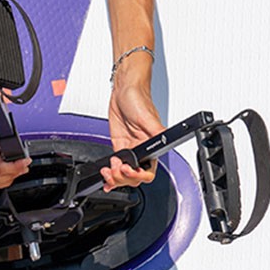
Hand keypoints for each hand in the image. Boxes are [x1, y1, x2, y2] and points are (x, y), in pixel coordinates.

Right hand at [0, 90, 31, 189]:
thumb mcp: (0, 122)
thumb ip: (9, 137)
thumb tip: (19, 151)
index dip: (15, 168)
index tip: (26, 162)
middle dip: (10, 177)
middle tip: (22, 167)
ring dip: (6, 179)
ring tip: (18, 169)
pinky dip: (1, 176)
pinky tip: (9, 169)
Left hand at [102, 72, 165, 191]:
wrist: (124, 90)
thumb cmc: (138, 98)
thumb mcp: (147, 116)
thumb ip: (157, 131)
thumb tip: (164, 141)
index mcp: (152, 146)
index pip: (148, 171)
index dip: (137, 175)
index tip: (127, 169)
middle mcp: (141, 150)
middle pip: (135, 178)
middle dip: (123, 178)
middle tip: (115, 169)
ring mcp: (129, 150)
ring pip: (124, 175)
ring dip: (115, 178)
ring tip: (108, 171)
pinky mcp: (119, 146)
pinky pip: (116, 166)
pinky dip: (110, 175)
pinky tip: (106, 177)